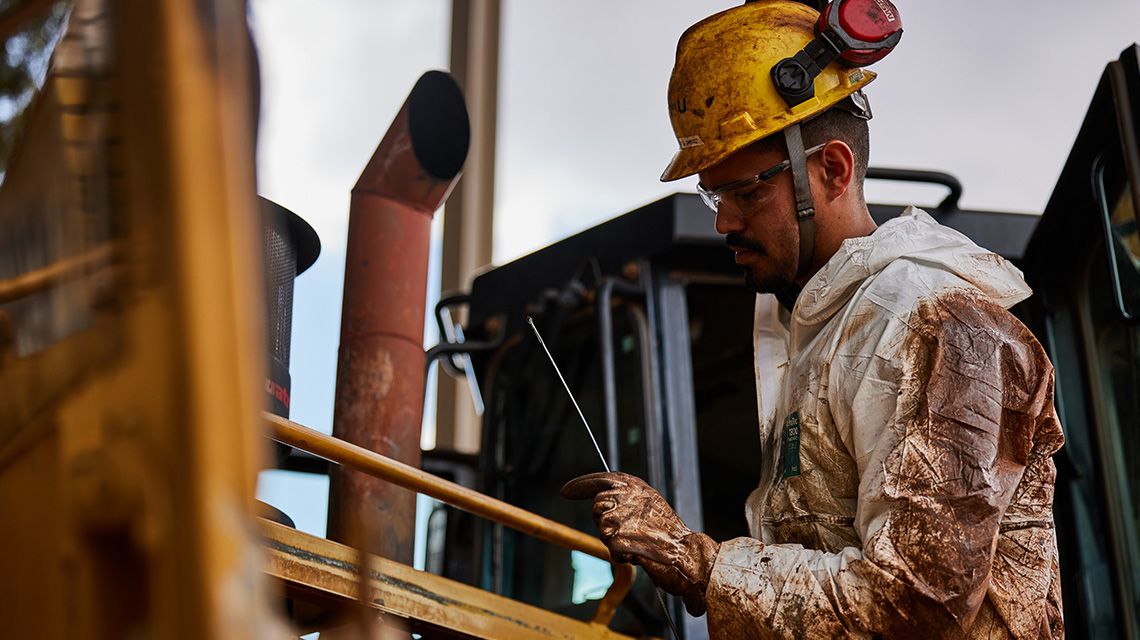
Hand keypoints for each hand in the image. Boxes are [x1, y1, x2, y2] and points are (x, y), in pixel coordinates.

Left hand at [561, 471, 718, 615]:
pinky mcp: (619, 540)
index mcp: (636, 486)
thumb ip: (627, 498)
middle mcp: (626, 497)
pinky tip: (639, 554)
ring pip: (603, 531)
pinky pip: (611, 550)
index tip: (565, 491)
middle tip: (631, 532)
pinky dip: (623, 556)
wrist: (688, 554)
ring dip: (616, 541)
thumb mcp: (650, 505)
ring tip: (640, 542)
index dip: (581, 485)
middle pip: (597, 508)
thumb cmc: (670, 533)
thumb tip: (600, 500)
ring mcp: (621, 518)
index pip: (601, 480)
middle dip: (606, 522)